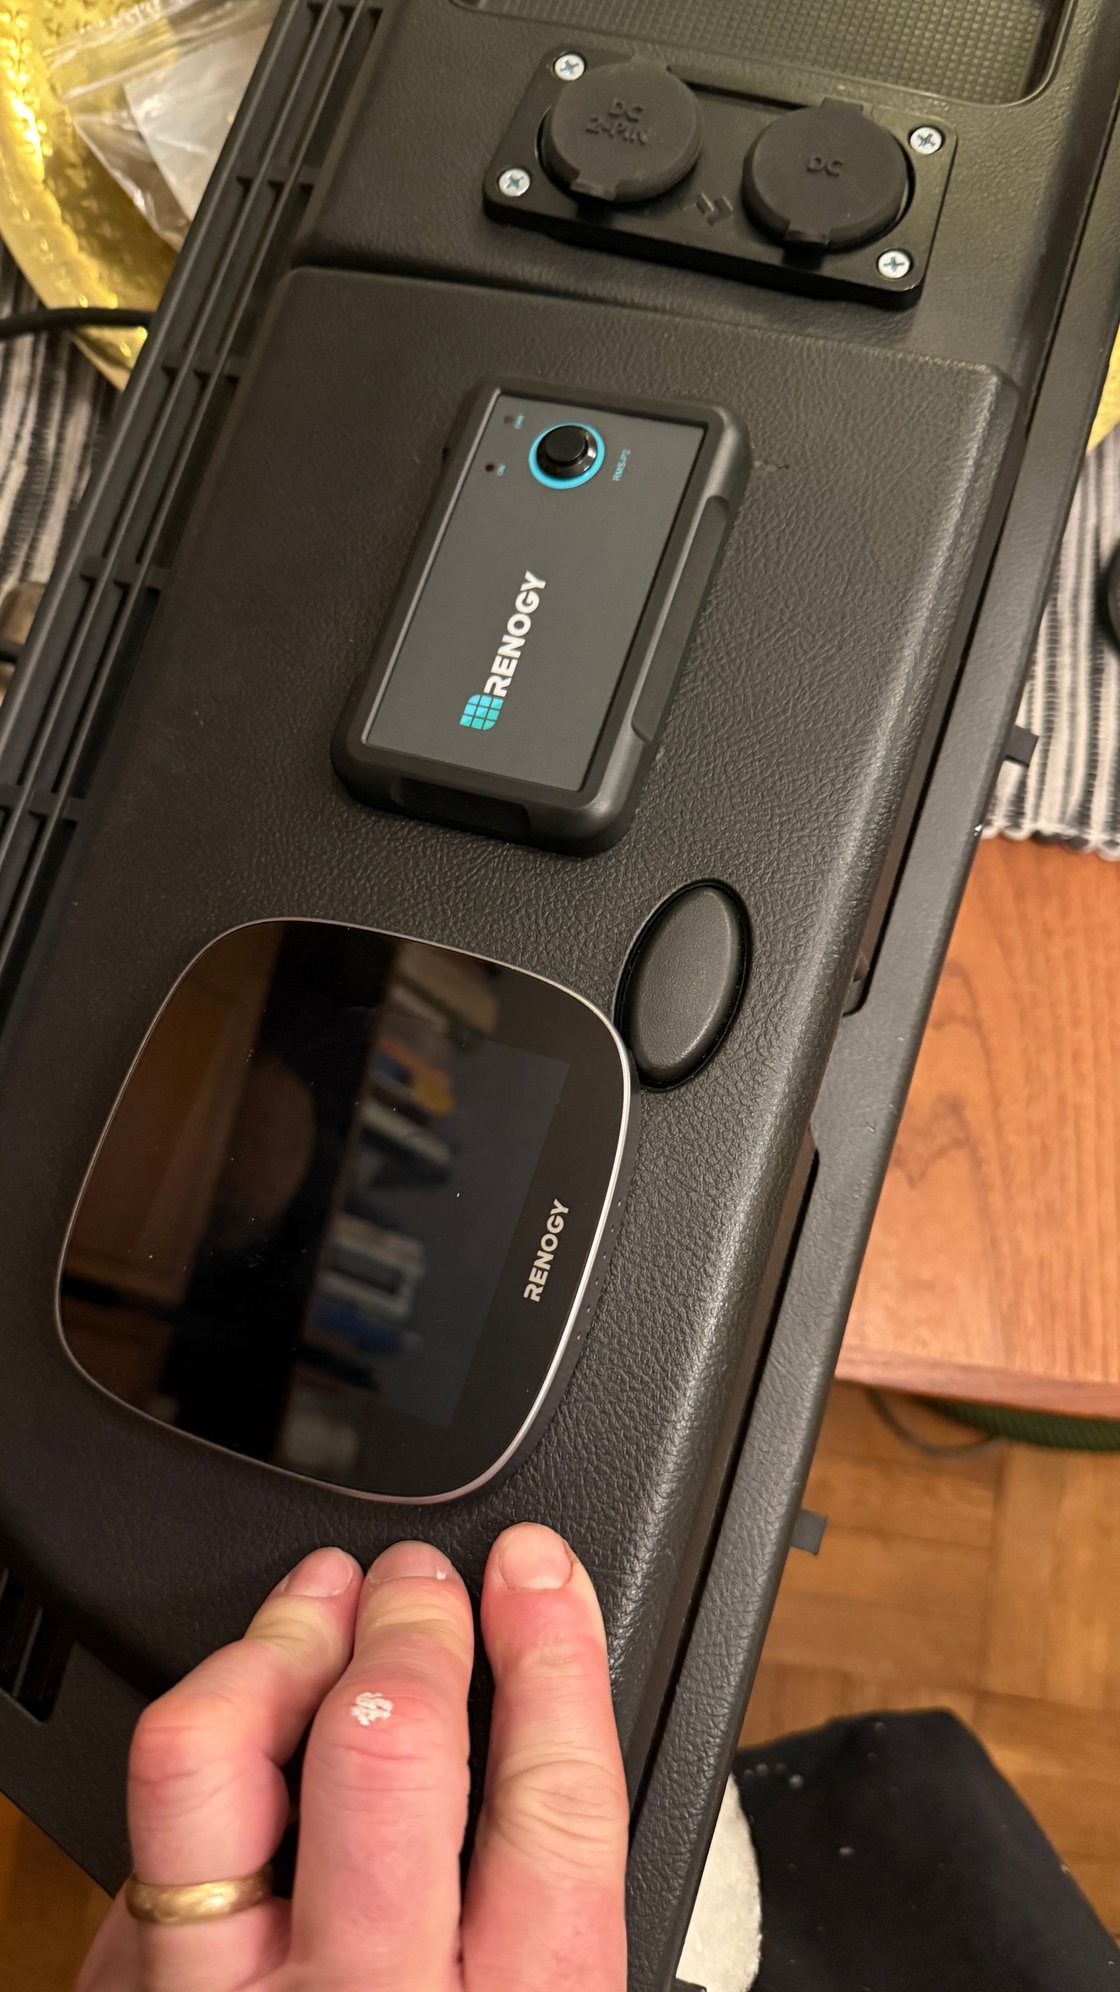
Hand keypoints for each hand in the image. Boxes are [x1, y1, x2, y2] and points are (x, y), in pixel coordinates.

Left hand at [77, 1525, 626, 1990]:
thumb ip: (538, 1898)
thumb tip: (541, 1708)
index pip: (551, 1799)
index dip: (551, 1651)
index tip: (537, 1574)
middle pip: (385, 1750)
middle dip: (412, 1626)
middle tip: (425, 1585)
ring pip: (212, 1756)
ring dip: (279, 1645)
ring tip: (323, 1601)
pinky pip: (150, 1826)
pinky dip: (207, 1731)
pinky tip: (251, 1699)